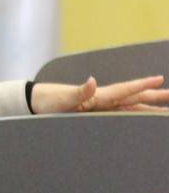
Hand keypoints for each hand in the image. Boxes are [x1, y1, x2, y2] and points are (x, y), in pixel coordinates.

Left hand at [31, 75, 168, 113]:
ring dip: (147, 105)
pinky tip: (140, 113)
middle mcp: (101, 99)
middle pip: (133, 97)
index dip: (142, 85)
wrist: (36, 102)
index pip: (125, 91)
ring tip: (165, 106)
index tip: (159, 79)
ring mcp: (99, 105)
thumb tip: (92, 80)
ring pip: (130, 105)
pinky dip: (133, 112)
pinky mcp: (94, 111)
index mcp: (97, 97)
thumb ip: (79, 92)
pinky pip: (120, 112)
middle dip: (154, 95)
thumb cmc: (48, 102)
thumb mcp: (62, 99)